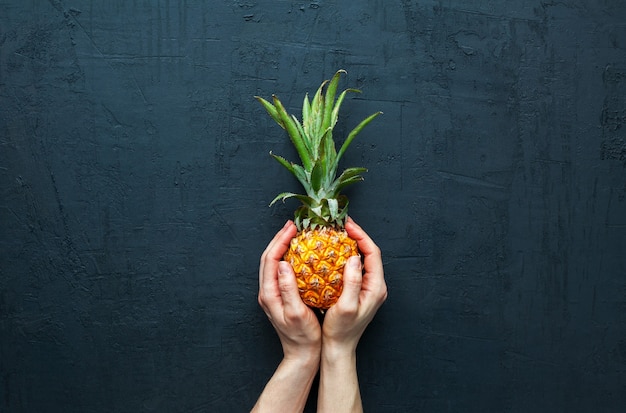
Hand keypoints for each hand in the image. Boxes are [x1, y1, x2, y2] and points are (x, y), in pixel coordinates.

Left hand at [258, 220, 321, 360]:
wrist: (302, 355)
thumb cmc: (303, 337)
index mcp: (269, 294)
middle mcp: (267, 292)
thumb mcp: (296, 313)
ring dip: (282, 247)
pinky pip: (280, 270)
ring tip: (296, 235)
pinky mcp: (279, 297)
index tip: (293, 228)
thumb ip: (288, 289)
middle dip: (280, 239)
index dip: (280, 241)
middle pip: (268, 258)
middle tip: (294, 225)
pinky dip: (288, 257)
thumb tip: (282, 264)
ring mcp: (272, 294)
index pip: (270, 259)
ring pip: (273, 263)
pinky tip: (300, 254)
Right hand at [322, 217, 386, 353]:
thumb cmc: (341, 331)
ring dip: (350, 245)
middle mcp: (375, 286)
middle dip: (356, 236)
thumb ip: (353, 282)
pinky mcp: (359, 291)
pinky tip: (331, 253)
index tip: (347, 226)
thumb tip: (354, 258)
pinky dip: (344, 256)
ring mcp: (368, 289)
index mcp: (375, 287)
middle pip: (369, 253)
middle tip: (341, 225)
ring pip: (362, 259)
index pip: (372, 253)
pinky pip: (354, 268)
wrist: (339, 348)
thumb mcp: (346, 307)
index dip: (361, 236)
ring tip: (336, 234)